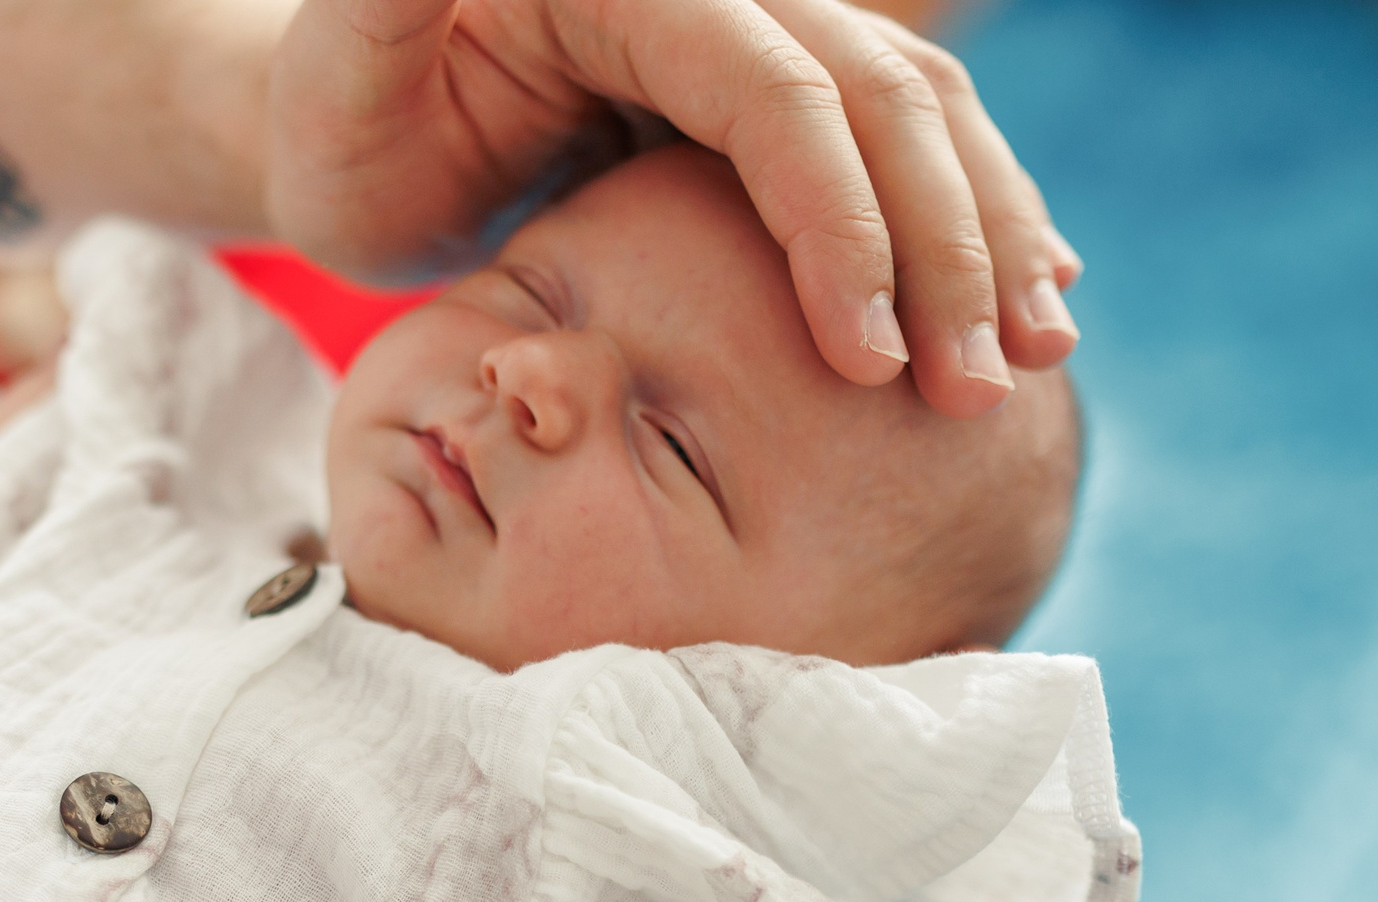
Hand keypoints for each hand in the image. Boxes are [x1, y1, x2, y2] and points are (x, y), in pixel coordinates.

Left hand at [266, 0, 1079, 416]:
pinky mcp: (771, 107)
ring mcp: (758, 47)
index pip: (776, 95)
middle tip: (983, 386)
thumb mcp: (344, 66)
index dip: (838, 224)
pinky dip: (968, 225)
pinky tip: (1028, 302)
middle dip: (946, 246)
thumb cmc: (344, 120)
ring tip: (1032, 359)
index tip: (869, 357)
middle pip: (878, 100)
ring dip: (986, 237)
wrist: (370, 125)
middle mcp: (721, 2)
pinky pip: (895, 151)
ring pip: (917, 118)